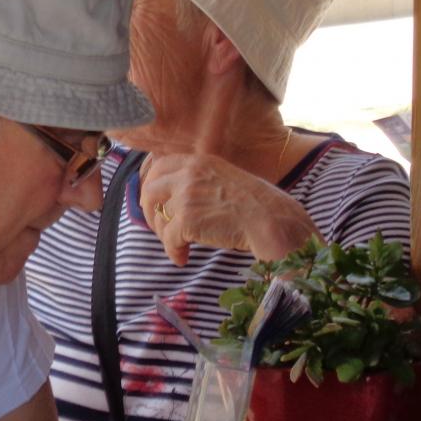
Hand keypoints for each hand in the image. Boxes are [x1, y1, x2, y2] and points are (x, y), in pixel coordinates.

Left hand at [140, 152, 317, 265]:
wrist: (272, 220)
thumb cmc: (255, 205)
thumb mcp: (223, 177)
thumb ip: (197, 180)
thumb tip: (169, 196)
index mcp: (197, 161)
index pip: (158, 167)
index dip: (150, 186)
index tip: (154, 202)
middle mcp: (188, 174)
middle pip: (148, 191)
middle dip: (149, 212)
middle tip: (159, 227)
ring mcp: (185, 196)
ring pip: (159, 219)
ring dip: (165, 236)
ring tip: (178, 246)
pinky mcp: (186, 220)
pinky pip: (168, 240)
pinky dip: (173, 252)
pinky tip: (182, 259)